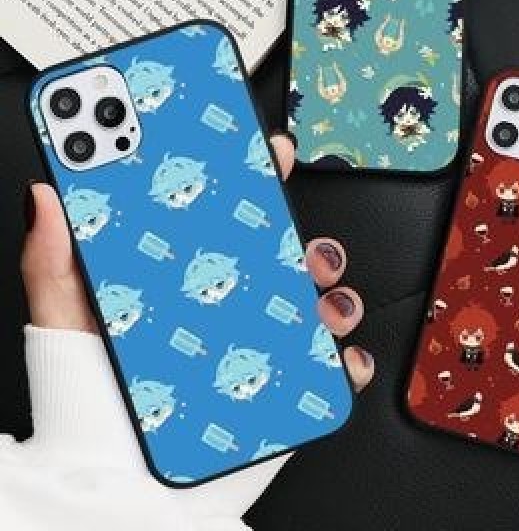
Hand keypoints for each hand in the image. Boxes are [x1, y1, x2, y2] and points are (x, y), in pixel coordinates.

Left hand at [20, 133, 374, 390]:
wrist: (123, 494)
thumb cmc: (92, 411)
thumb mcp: (65, 327)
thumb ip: (54, 263)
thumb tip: (48, 196)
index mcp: (184, 281)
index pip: (223, 216)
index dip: (248, 178)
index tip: (260, 149)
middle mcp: (228, 306)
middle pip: (281, 253)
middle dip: (302, 232)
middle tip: (296, 232)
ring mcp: (261, 345)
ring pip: (317, 299)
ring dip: (332, 288)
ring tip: (320, 296)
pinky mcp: (286, 388)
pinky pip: (332, 366)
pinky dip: (346, 358)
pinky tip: (335, 356)